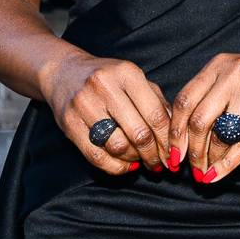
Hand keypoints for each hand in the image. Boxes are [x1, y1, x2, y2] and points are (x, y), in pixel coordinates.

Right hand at [37, 49, 170, 174]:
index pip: (155, 115)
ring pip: (118, 146)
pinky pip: (96, 156)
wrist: (63, 72)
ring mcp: (84, 105)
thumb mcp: (134, 80)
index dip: (168, 140)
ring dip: (134, 160)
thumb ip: (157, 102)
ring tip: (139, 160)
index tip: (174, 154)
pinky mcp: (69, 123)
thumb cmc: (107, 79)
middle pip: (139, 133)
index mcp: (127, 73)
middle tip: (159, 163)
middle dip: (153, 154)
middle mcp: (104, 86)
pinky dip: (115, 167)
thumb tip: (175, 135)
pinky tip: (123, 164)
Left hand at [170, 50, 239, 183]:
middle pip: (198, 120)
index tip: (171, 150)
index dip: (174, 130)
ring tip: (204, 172)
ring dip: (209, 159)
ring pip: (221, 134)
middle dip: (190, 149)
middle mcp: (234, 74)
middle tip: (188, 167)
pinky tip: (218, 174)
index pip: (185, 100)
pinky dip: (228, 163)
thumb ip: (212, 90)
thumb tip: (182, 128)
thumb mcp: (237, 72)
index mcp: (220, 64)